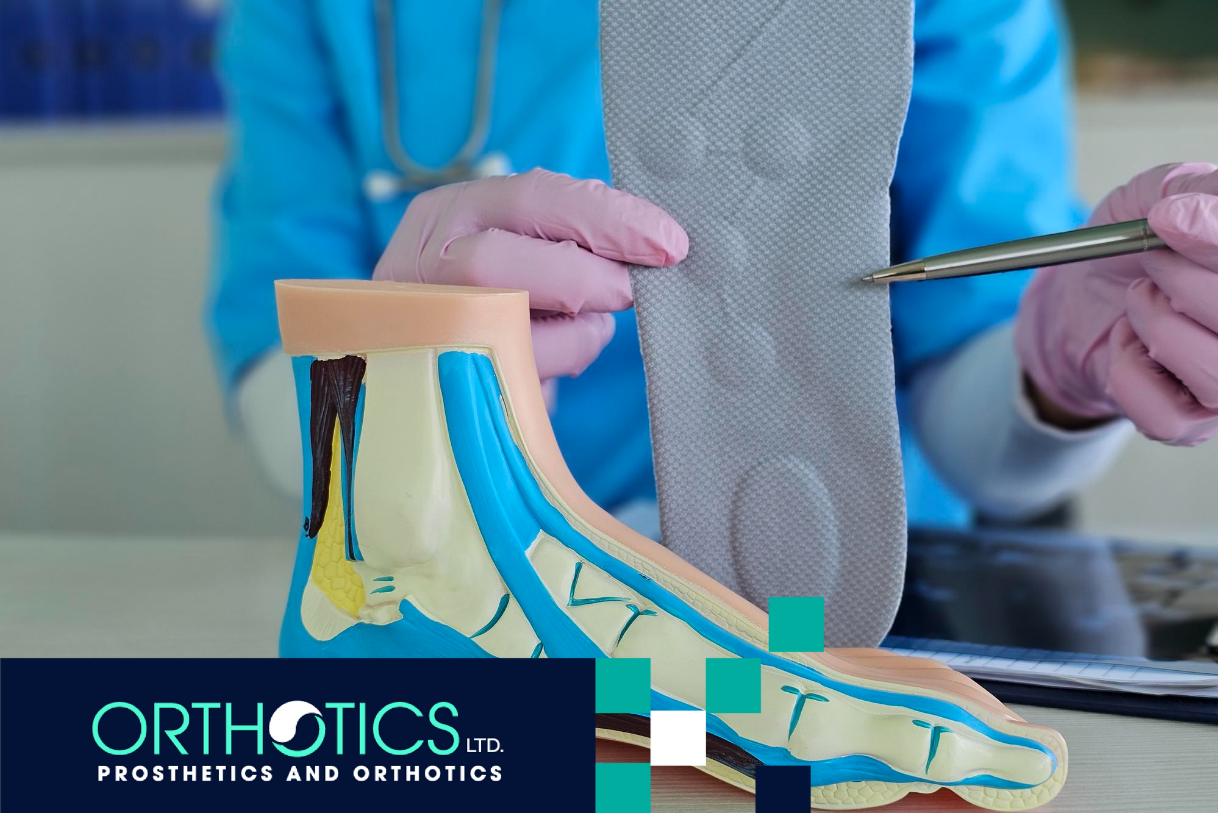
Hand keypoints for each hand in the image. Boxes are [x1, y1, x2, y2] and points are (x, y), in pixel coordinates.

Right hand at [373, 168, 687, 379]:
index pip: (531, 196)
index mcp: (448, 211)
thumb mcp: (513, 245)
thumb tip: (652, 242)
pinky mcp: (435, 376)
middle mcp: (420, 262)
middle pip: (495, 261)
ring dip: (572, 327)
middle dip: (585, 277)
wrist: (424, 363)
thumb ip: (564, 236)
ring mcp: (420, 323)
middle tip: (634, 291)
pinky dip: (558, 361)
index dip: (608, 216)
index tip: (670, 242)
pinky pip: (511, 371)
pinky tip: (564, 353)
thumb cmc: (490, 294)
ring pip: (499, 320)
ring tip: (592, 322)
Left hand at [1016, 163, 1217, 444]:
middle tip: (1153, 262)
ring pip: (1212, 368)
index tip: (1166, 220)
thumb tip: (1187, 213)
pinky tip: (1131, 346)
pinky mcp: (1195, 425)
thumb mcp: (1157, 197)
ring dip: (1156, 325)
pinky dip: (1128, 376)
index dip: (1213, 244)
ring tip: (1142, 302)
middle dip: (1182, 281)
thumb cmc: (1138, 243)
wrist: (1088, 293)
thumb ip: (1187, 193)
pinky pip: (1165, 415)